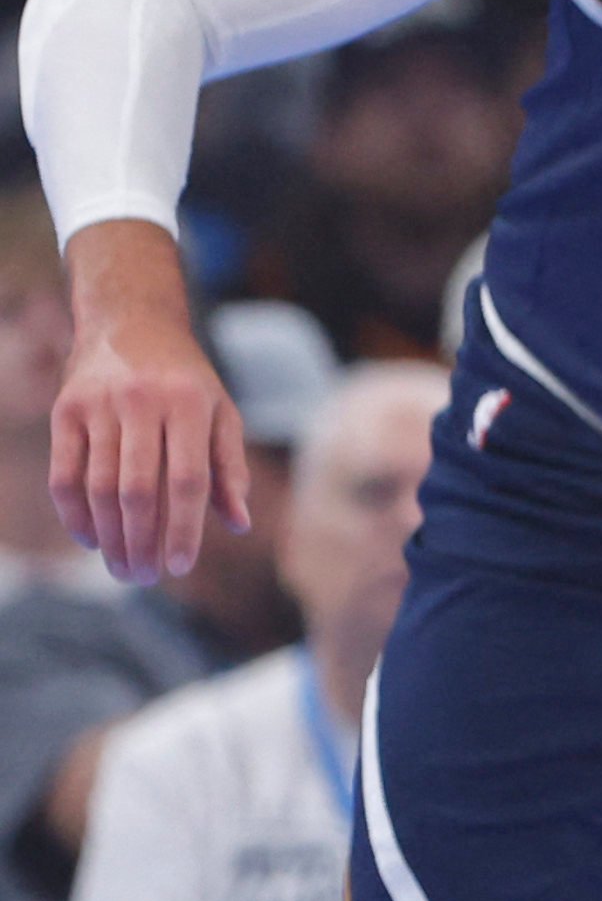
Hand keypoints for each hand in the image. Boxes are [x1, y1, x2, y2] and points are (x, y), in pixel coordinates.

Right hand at [47, 225, 247, 585]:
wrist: (131, 322)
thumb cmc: (187, 379)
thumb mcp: (222, 412)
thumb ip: (230, 468)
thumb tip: (238, 523)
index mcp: (191, 405)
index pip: (187, 481)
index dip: (184, 529)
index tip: (180, 567)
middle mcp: (143, 403)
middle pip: (139, 490)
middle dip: (141, 542)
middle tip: (143, 578)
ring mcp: (99, 406)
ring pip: (99, 486)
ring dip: (109, 536)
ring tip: (121, 567)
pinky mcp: (65, 410)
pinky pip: (64, 473)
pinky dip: (74, 513)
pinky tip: (89, 539)